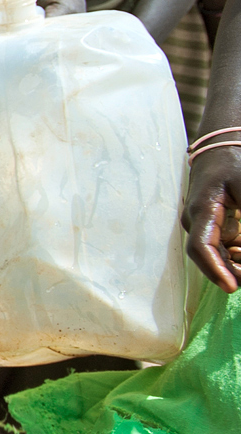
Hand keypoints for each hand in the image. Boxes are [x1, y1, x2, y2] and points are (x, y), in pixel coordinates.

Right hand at [184, 148, 240, 291]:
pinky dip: (237, 255)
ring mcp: (204, 225)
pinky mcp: (213, 226)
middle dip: (232, 271)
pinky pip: (224, 248)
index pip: (200, 247)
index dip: (215, 270)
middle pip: (210, 257)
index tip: (231, 287)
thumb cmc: (234, 162)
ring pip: (218, 256)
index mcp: (202, 210)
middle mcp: (197, 222)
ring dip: (236, 264)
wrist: (221, 146)